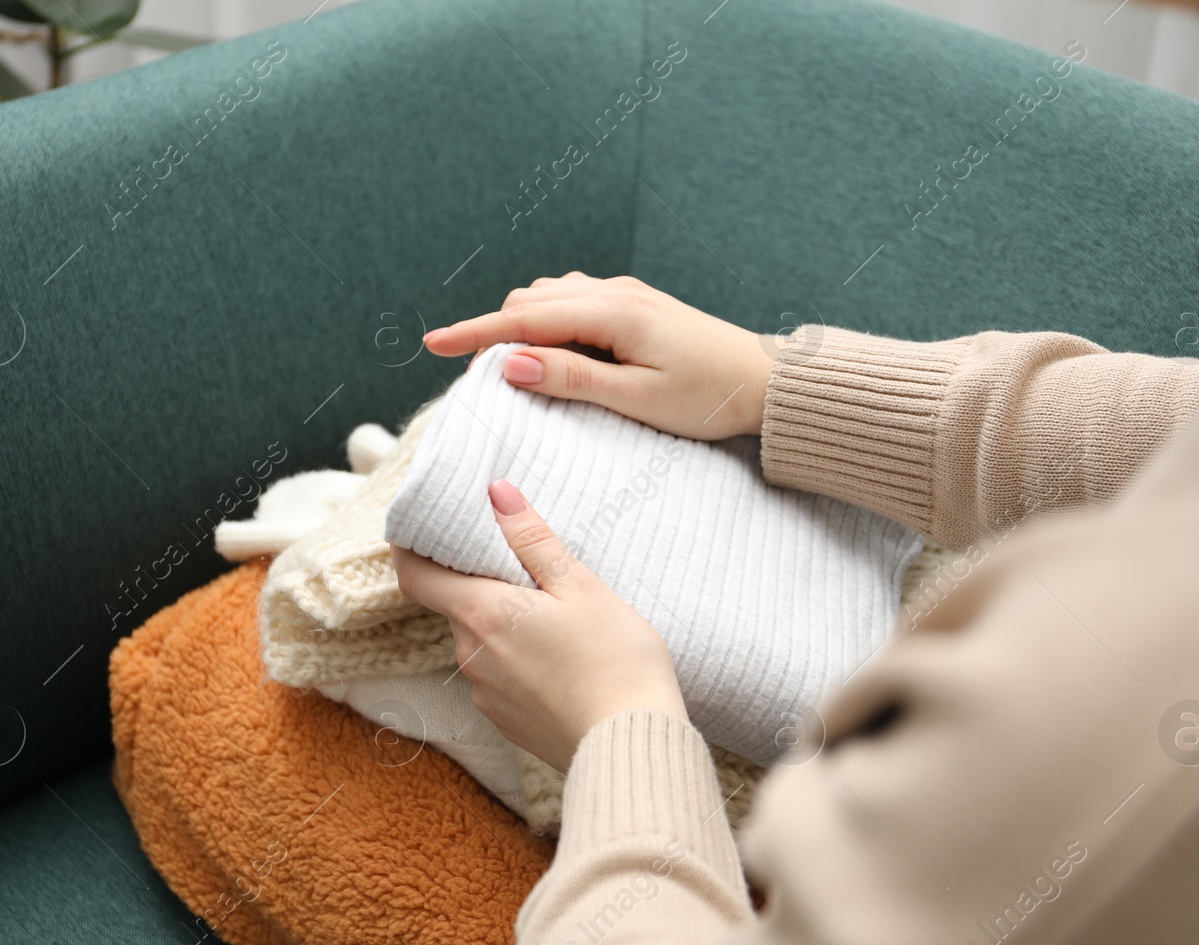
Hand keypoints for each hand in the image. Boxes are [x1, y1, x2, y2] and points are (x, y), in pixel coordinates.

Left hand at [391, 479, 686, 772]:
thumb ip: (533, 539)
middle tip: (526, 573)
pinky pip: (498, 678)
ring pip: (480, 643)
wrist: (631, 744)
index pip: (415, 576)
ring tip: (556, 621)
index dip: (411, 549)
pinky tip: (561, 663)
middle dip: (480, 587)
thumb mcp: (581, 587)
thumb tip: (496, 493)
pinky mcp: (505, 722)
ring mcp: (486, 695)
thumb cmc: (616, 660)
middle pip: (456, 607)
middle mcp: (471, 657)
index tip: (425, 531)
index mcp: (483, 615)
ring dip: (504, 626)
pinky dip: (518, 662)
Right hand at [422, 272, 773, 440]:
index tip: (432, 345)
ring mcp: (623, 293)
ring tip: (505, 368)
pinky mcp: (633, 304)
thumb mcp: (636, 399)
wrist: (766, 382)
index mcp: (611, 312)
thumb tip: (510, 362)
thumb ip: (572, 378)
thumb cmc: (707, 396)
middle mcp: (613, 291)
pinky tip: (547, 348)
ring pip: (548, 298)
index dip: (473, 334)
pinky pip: (572, 301)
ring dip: (520, 325)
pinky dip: (546, 321)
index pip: (523, 320)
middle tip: (469, 376)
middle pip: (528, 302)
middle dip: (492, 332)